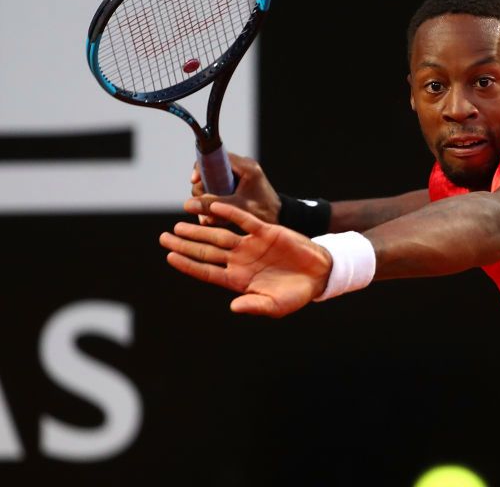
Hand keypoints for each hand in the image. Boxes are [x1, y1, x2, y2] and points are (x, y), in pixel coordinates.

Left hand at [160, 202, 331, 317]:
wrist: (320, 274)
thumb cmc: (295, 294)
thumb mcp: (276, 305)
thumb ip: (254, 306)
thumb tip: (233, 307)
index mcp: (238, 280)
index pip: (207, 271)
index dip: (188, 265)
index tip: (170, 257)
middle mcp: (240, 261)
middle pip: (207, 251)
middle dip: (185, 244)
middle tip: (164, 238)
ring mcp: (251, 245)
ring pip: (219, 235)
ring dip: (200, 230)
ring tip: (179, 225)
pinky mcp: (265, 231)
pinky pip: (243, 220)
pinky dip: (229, 213)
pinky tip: (213, 206)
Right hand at [188, 153, 280, 225]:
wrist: (280, 218)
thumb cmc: (264, 212)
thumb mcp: (236, 208)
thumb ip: (212, 205)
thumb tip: (187, 204)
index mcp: (245, 166)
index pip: (214, 157)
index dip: (200, 168)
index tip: (195, 182)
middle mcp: (241, 166)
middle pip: (210, 171)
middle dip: (203, 191)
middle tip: (203, 209)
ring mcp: (239, 175)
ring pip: (212, 182)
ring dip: (207, 200)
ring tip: (209, 218)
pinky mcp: (237, 184)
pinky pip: (219, 189)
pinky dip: (215, 202)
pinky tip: (214, 218)